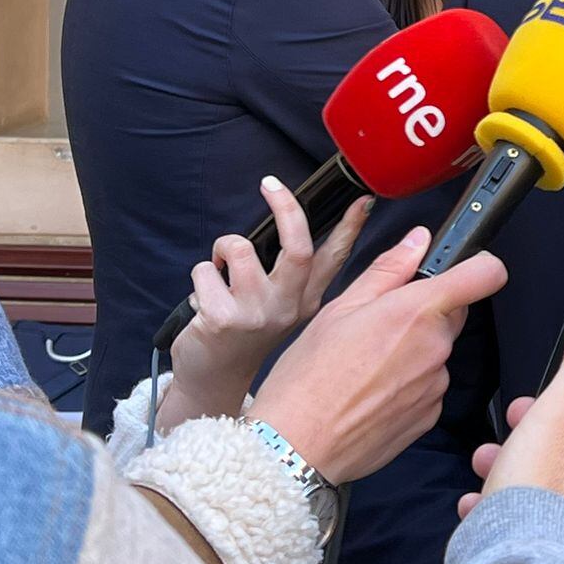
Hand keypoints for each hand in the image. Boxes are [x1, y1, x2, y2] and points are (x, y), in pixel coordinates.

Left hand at [158, 179, 370, 428]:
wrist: (213, 380)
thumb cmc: (242, 333)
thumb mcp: (279, 307)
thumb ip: (289, 274)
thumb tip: (289, 224)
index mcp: (305, 301)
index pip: (334, 259)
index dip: (350, 228)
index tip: (363, 201)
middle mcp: (287, 308)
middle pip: (298, 247)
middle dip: (286, 208)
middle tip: (271, 184)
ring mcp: (256, 315)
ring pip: (239, 249)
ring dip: (222, 249)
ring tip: (219, 272)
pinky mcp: (221, 319)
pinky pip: (205, 270)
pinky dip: (200, 276)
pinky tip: (203, 302)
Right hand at [249, 230, 505, 483]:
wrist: (297, 446)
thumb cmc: (309, 378)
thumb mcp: (340, 308)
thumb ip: (388, 270)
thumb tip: (418, 241)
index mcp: (416, 312)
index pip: (484, 275)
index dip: (479, 266)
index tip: (466, 267)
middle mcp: (435, 348)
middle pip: (452, 315)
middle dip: (425, 313)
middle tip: (378, 325)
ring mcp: (435, 386)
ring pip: (436, 352)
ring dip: (413, 352)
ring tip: (365, 366)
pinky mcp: (429, 417)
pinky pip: (428, 387)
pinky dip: (408, 385)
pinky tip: (371, 393)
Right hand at [455, 311, 563, 553]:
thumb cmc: (538, 489)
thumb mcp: (560, 411)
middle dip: (542, 415)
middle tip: (516, 412)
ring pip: (548, 473)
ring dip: (515, 459)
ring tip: (485, 460)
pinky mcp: (553, 545)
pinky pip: (528, 514)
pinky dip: (503, 502)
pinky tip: (480, 504)